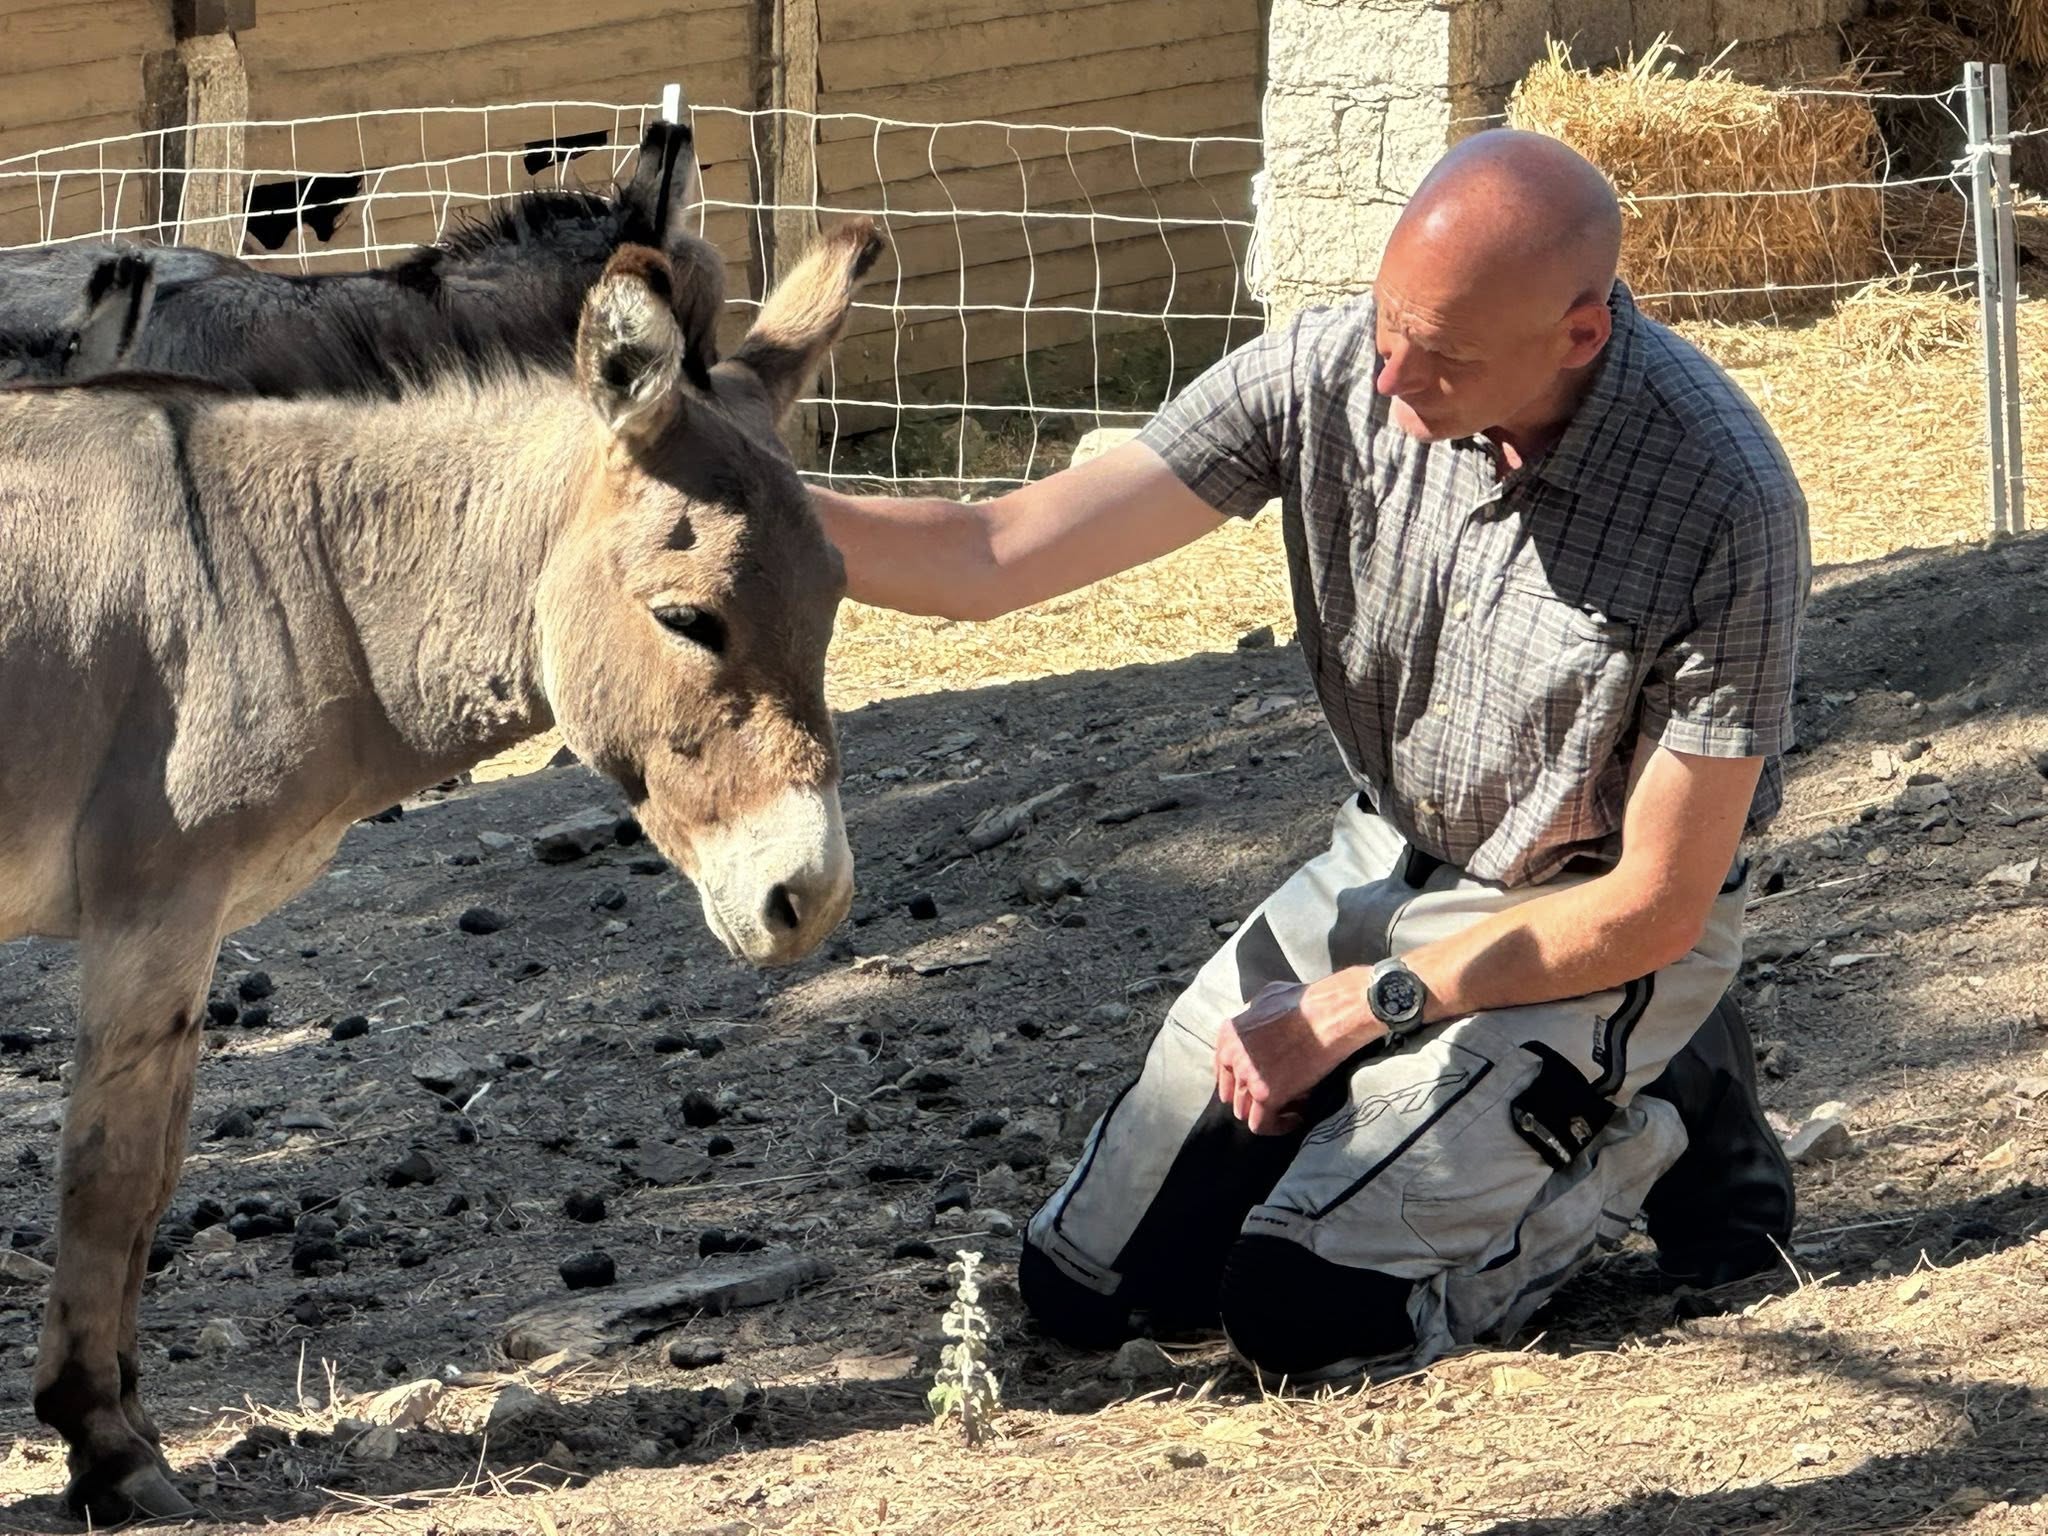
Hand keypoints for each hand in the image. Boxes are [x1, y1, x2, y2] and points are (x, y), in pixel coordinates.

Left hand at [1213, 972, 1379, 1135]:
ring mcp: (1247, 1076)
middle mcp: (1231, 1055)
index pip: (1222, 1070)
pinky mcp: (1266, 1094)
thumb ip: (1252, 1015)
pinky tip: (1296, 1118)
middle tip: (1278, 1097)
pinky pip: (1261, 1125)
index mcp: (1229, 1034)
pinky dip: (1277, 1126)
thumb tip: (1254, 1021)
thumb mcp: (1266, 998)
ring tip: (1291, 1106)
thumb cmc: (1306, 1002)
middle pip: (1234, 1092)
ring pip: (1244, 1111)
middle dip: (1254, 1098)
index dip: (1241, 1081)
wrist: (1328, 1015)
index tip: (1260, 1085)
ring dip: (1267, 1112)